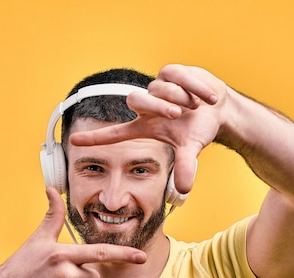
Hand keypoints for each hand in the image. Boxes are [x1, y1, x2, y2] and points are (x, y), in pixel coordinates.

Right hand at [0, 187, 146, 277]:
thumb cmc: (21, 266)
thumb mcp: (37, 240)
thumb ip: (53, 216)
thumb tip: (52, 189)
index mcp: (63, 255)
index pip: (101, 253)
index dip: (124, 254)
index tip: (142, 256)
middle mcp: (66, 275)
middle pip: (93, 277)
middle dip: (80, 277)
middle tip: (57, 276)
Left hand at [70, 64, 227, 193]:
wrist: (219, 108)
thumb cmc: (198, 128)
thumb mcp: (191, 148)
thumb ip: (186, 166)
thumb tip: (185, 188)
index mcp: (145, 127)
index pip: (114, 133)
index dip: (95, 137)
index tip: (74, 140)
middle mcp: (146, 107)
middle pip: (135, 100)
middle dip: (159, 106)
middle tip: (179, 114)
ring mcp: (156, 88)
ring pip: (159, 88)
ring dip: (182, 97)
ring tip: (197, 106)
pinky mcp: (169, 72)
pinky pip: (176, 76)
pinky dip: (194, 87)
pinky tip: (205, 96)